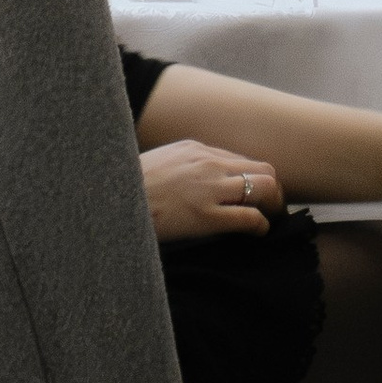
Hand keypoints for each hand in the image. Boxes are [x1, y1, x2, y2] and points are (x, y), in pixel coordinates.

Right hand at [140, 141, 279, 239]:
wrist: (108, 201)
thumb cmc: (128, 187)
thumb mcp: (157, 164)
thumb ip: (181, 166)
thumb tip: (193, 181)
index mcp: (195, 149)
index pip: (240, 160)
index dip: (251, 179)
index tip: (251, 194)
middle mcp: (208, 163)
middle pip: (262, 170)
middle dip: (272, 190)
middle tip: (269, 207)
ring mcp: (209, 188)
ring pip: (264, 188)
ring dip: (272, 206)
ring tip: (268, 219)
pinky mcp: (207, 215)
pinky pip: (251, 217)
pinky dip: (261, 226)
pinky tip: (256, 232)